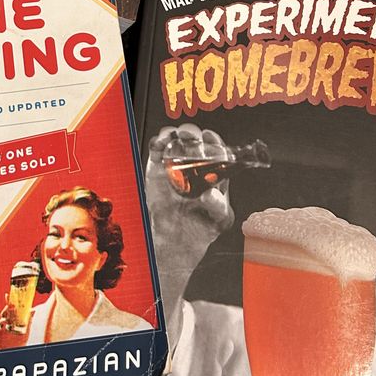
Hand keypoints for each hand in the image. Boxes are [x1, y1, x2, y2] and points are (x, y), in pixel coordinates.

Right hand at [0, 295, 29, 348]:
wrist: (17, 351)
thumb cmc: (21, 340)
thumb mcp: (26, 329)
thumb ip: (29, 319)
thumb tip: (33, 309)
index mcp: (12, 320)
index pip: (10, 309)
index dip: (8, 302)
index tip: (7, 295)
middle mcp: (6, 323)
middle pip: (4, 314)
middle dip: (5, 310)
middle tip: (9, 308)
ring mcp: (1, 329)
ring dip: (1, 320)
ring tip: (5, 321)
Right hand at [145, 124, 234, 276]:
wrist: (176, 240)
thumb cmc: (202, 227)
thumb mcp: (218, 220)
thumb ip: (217, 206)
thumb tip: (209, 194)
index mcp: (216, 172)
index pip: (217, 151)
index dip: (214, 143)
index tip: (210, 139)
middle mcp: (197, 164)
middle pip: (196, 142)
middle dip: (194, 135)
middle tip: (191, 138)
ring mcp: (177, 164)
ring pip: (177, 140)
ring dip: (176, 134)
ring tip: (176, 137)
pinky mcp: (158, 167)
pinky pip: (157, 149)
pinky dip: (158, 142)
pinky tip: (161, 143)